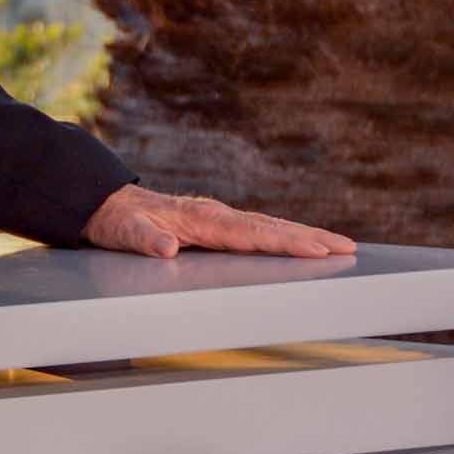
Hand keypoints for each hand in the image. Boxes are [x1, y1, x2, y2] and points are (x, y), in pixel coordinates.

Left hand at [81, 184, 356, 258]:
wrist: (105, 204)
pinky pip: (257, 230)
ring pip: (268, 226)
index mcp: (200, 220)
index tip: (317, 249)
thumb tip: (167, 246)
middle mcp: (214, 216)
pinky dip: (284, 236)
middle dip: (310, 237)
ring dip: (303, 235)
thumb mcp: (124, 233)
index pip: (251, 233)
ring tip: (339, 245)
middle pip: (270, 227)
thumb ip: (145, 239)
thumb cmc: (117, 222)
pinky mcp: (216, 224)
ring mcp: (217, 218)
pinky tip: (301, 245)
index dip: (285, 242)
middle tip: (349, 247)